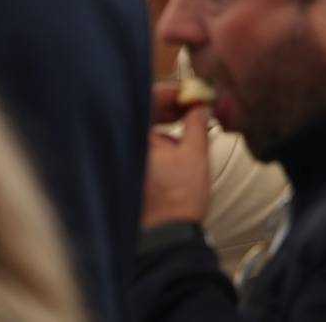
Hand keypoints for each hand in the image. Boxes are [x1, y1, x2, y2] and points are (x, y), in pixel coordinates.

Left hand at [141, 82, 210, 227]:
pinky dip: (162, 139)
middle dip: (170, 107)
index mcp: (135, 139)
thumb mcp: (196, 152)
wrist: (170, 234)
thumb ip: (197, 122)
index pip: (145, 100)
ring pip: (144, 130)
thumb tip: (200, 107)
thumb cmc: (179, 197)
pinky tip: (181, 143)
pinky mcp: (132, 174)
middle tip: (193, 106)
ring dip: (167, 123)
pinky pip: (145, 146)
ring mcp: (127, 161)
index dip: (169, 91)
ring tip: (193, 124)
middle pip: (143, 114)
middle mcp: (125, 148)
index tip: (188, 92)